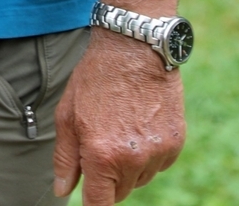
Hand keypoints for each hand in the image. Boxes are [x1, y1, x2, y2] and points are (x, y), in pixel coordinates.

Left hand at [52, 29, 185, 203]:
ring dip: (129, 166)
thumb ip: (65, 159)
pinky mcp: (176, 142)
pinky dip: (149, 153)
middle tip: (100, 143)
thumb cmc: (94, 79)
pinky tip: (139, 125)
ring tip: (120, 128)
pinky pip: (159, 164)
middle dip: (108, 177)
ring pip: (140, 179)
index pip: (99, 204)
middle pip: (120, 193)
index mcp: (102, 155)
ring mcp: (158, 152)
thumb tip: (62, 192)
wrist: (134, 48)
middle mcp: (133, 159)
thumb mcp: (67, 115)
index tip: (91, 201)